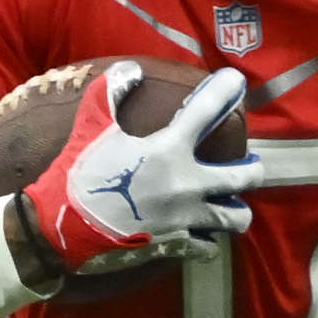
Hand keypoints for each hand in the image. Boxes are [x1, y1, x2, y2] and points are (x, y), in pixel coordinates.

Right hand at [26, 64, 256, 271]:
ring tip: (230, 204)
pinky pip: (208, 247)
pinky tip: (202, 235)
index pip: (208, 108)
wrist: (64, 225)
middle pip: (245, 176)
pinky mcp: (177, 244)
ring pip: (236, 219)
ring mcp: (187, 217)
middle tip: (249, 164)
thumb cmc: (80, 171)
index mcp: (171, 148)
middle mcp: (189, 182)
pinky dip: (208, 241)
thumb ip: (112, 90)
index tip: (236, 81)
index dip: (227, 88)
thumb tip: (132, 70)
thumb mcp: (91, 123)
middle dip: (253, 168)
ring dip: (237, 210)